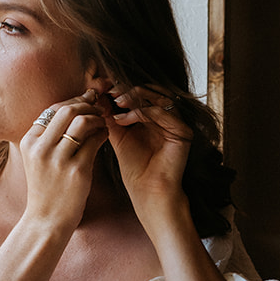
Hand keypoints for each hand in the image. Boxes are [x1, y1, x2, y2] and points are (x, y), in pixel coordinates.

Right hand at [19, 89, 109, 230]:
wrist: (46, 220)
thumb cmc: (46, 188)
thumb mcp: (37, 159)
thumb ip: (49, 136)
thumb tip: (73, 107)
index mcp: (29, 142)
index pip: (52, 109)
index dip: (73, 101)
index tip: (86, 101)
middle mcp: (41, 149)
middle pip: (67, 110)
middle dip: (86, 105)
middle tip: (97, 109)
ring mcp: (58, 160)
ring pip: (82, 122)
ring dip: (96, 118)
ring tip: (101, 123)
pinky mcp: (77, 171)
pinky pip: (94, 141)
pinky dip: (103, 133)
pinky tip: (104, 136)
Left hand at [100, 80, 191, 221]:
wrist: (148, 192)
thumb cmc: (135, 169)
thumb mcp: (118, 136)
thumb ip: (110, 116)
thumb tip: (96, 95)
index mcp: (154, 116)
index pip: (141, 92)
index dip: (123, 88)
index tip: (103, 88)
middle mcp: (168, 117)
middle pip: (151, 90)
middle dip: (128, 88)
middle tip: (109, 91)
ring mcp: (177, 123)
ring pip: (159, 97)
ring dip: (135, 97)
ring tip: (116, 103)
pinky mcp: (184, 132)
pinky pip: (163, 113)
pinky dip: (142, 112)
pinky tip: (123, 120)